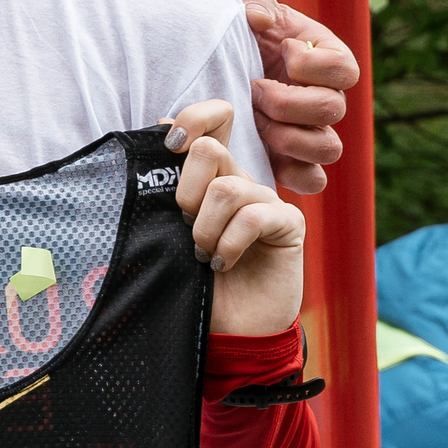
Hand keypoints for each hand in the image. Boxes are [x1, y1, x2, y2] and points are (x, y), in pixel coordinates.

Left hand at [165, 99, 305, 335]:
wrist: (227, 328)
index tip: (170, 146)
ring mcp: (266, 200)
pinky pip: (253, 216)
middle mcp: (238, 180)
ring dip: (205, 227)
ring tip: (203, 255)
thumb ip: (164, 187)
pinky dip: (229, 244)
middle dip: (185, 191)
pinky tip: (223, 264)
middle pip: (210, 150)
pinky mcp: (289, 224)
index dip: (193, 119)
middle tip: (184, 225)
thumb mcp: (166, 231)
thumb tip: (159, 124)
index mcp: (207, 176)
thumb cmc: (189, 279)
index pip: (211, 121)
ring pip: (227, 188)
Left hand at [235, 0, 356, 196]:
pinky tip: (264, 155)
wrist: (206, 63)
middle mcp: (324, 97)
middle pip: (332, 110)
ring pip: (327, 149)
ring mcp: (309, 131)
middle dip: (289, 102)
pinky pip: (312, 180)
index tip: (283, 53)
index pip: (344, 69)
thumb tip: (259, 19)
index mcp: (324, 59)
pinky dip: (293, 174)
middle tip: (255, 90)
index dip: (314, 65)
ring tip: (255, 120)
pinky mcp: (289, 159)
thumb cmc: (232, 28)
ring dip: (289, 138)